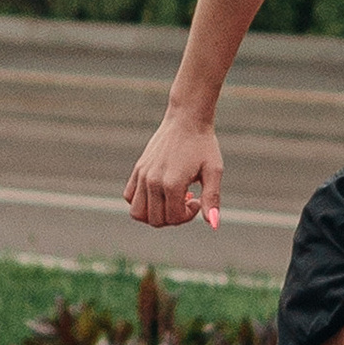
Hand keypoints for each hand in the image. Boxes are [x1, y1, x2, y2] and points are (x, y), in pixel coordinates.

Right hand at [126, 106, 222, 230]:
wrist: (187, 119)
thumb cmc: (203, 145)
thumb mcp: (213, 172)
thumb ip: (212, 199)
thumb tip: (214, 225)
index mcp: (172, 183)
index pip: (173, 218)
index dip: (188, 215)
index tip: (197, 199)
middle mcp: (153, 181)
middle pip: (155, 220)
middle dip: (173, 217)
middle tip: (186, 200)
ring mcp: (142, 174)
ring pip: (137, 213)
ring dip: (154, 214)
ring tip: (170, 199)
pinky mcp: (138, 169)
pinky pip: (129, 196)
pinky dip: (141, 201)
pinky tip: (159, 191)